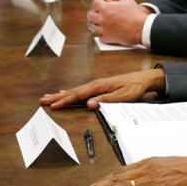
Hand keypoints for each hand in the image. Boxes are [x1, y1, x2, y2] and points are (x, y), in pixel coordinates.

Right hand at [40, 68, 165, 108]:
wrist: (143, 79)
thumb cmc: (134, 88)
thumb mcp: (122, 97)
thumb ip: (105, 100)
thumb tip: (89, 104)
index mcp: (99, 86)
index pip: (78, 95)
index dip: (65, 101)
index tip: (53, 106)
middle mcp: (95, 84)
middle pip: (73, 92)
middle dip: (58, 97)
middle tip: (43, 100)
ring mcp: (97, 85)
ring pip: (75, 91)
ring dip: (62, 95)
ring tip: (49, 97)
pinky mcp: (99, 87)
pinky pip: (81, 90)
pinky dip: (71, 92)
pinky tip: (66, 92)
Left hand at [88, 0, 151, 45]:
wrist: (141, 28)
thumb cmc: (135, 14)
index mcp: (105, 8)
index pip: (94, 3)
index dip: (99, 3)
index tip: (102, 5)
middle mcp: (102, 19)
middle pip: (91, 15)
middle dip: (96, 13)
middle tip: (103, 14)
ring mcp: (103, 30)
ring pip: (94, 26)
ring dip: (98, 24)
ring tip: (106, 23)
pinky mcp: (107, 38)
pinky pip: (100, 36)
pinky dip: (103, 34)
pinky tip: (108, 31)